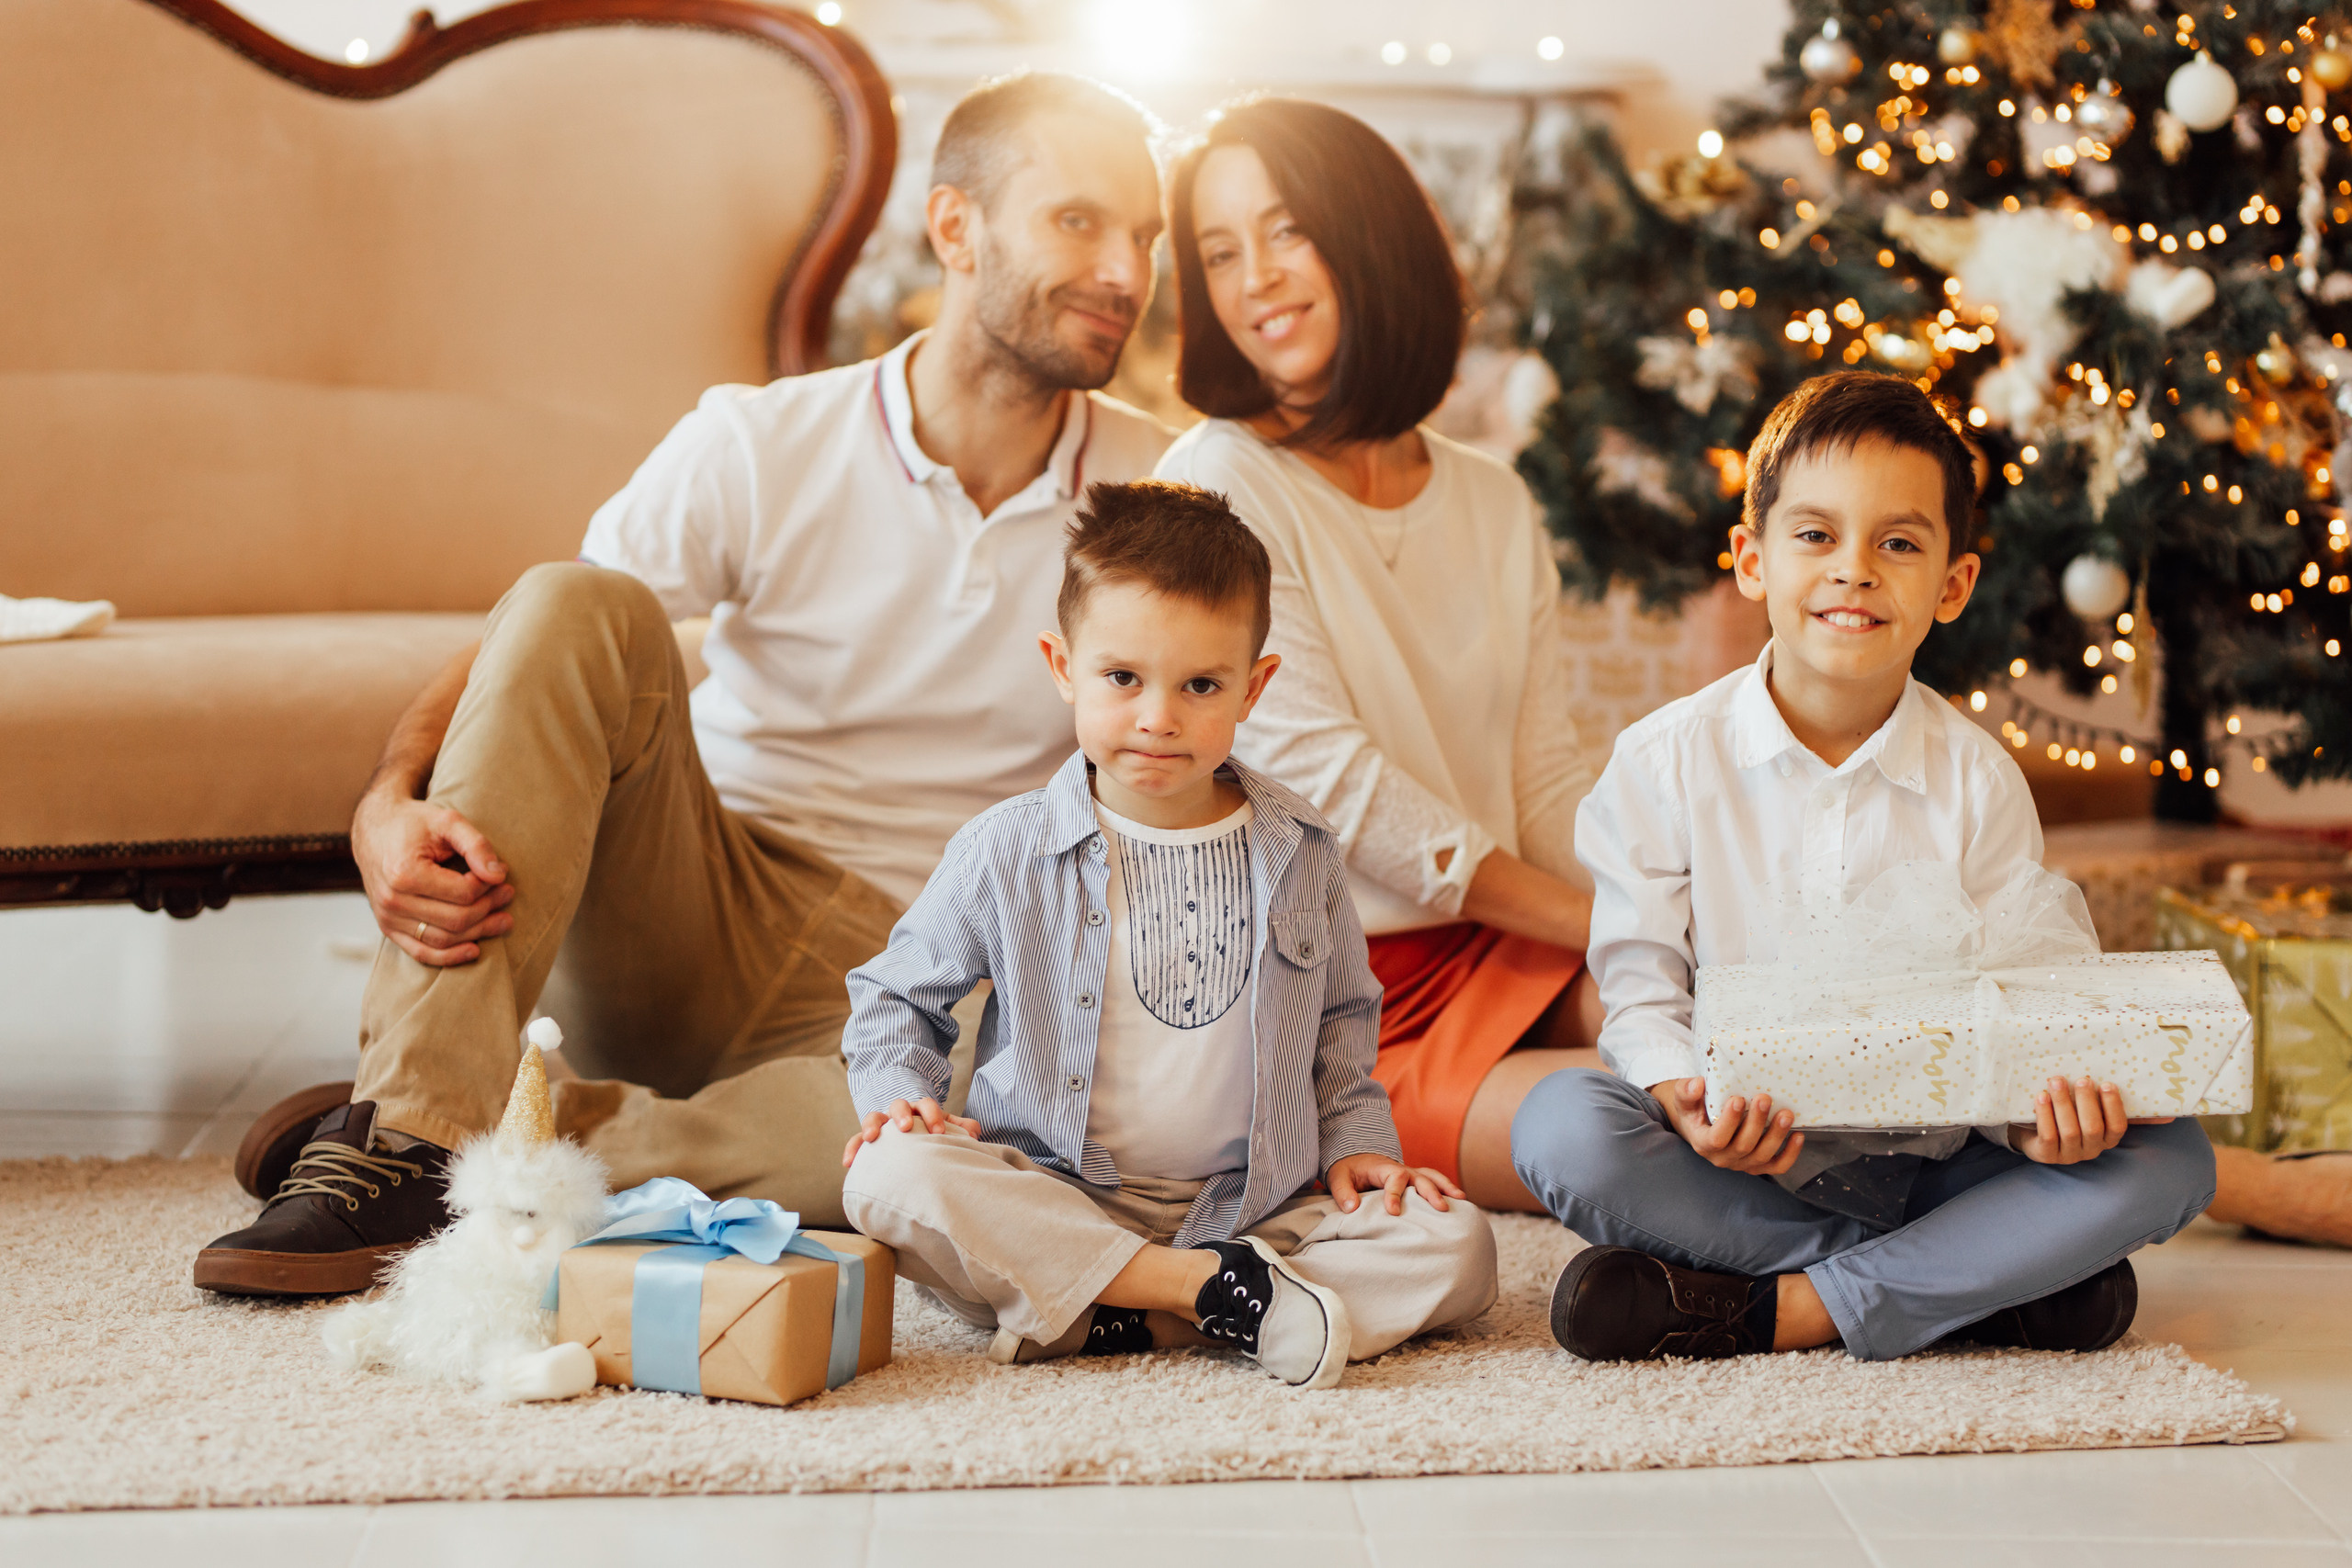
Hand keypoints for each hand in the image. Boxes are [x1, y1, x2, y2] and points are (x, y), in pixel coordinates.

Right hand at [352, 790, 513, 966]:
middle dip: (489, 909)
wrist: (375, 830)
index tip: (499, 875)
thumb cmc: (413, 824)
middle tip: (508, 894)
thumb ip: (476, 845)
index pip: (462, 894)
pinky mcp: (388, 928)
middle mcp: (392, 900)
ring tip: (503, 920)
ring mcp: (388, 918)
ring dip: (478, 933)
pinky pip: (421, 953)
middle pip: (456, 920)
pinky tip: (474, 950)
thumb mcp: (448, 821)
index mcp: (404, 873)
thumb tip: (499, 875)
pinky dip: (449, 956)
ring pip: (443, 939)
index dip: (488, 887)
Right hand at [840, 1097, 980, 1168]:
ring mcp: (882, 1124)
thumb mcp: (946, 1128)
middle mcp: (900, 1113)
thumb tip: (973, 1133)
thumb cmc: (931, 1134)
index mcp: (921, 1109)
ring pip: (873, 1117)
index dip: (933, 1115)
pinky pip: (856, 1141)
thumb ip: (961, 1128)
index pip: (926, 1105)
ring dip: (871, 1126)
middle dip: (901, 1114)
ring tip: (871, 1138)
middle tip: (905, 1126)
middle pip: (898, 1104)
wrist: (912, 1135)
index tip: (939, 1131)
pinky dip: (852, 1149)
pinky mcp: (867, 1139)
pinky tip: (848, 1162)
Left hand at [1328, 1152, 1461, 1214]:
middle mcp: (1401, 1169)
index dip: (1395, 1194)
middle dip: (1431, 1192)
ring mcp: (1410, 1174)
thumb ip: (1343, 1193)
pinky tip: (1459, 1202)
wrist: (1354, 1159)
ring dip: (1445, 1187)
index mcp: (1383, 1168)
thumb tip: (1352, 1208)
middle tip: (1441, 1208)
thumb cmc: (1347, 1170)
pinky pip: (1432, 1182)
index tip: (1394, 1212)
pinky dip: (1446, 1189)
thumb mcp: (1338, 1178)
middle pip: (1420, 1177)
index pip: (1394, 1178)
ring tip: (1461, 1199)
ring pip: (1431, 1177)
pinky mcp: (1413, 1181)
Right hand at [1648, 1077, 1804, 1176]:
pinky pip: (1777, 1166)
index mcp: (1703, 1143)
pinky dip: (1790, 1154)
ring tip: (1786, 1114)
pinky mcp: (1758, 1165)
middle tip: (1764, 1098)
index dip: (1729, 1121)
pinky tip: (1798, 1135)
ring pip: (1762, 1156)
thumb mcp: (1684, 1100)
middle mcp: (1723, 1158)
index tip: (1737, 1099)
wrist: (1702, 1127)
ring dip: (1776, 1135)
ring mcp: (1742, 1164)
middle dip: (1756, 1122)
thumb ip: (1686, 1091)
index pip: (1716, 1139)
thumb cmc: (1695, 1111)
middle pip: (1743, 1146)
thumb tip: (1697, 1084)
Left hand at [2012, 1075, 2169, 1164]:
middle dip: (2087, 1102)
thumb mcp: (2097, 1111)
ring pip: (2070, 1131)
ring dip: (2063, 1103)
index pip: (2117, 1126)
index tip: (2108, 1083)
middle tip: (2082, 1080)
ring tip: (2056, 1080)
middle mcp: (2091, 1149)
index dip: (2113, 1106)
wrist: (2033, 1130)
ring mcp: (2068, 1154)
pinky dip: (2045, 1115)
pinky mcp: (2045, 1155)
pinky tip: (2041, 1096)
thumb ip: (2126, 1110)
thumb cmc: (2071, 1114)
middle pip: (2093, 1128)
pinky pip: (2048, 1136)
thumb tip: (2170, 1116)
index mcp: (2107, 1138)